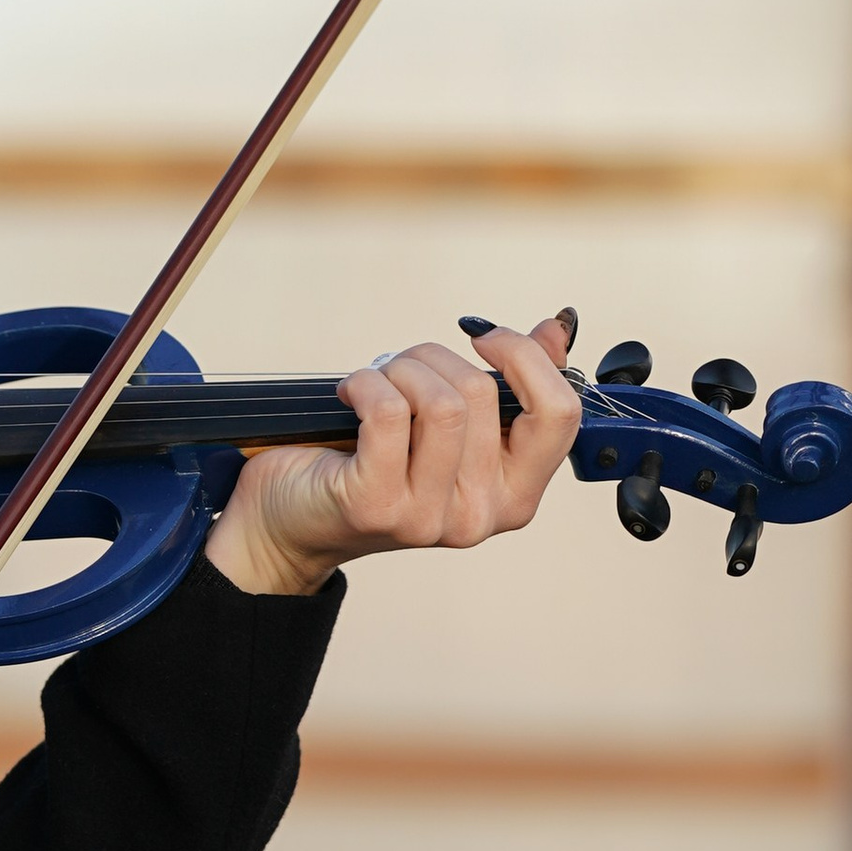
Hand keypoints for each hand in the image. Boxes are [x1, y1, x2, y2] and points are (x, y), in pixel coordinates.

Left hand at [204, 311, 581, 600]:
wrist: (292, 521)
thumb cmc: (374, 465)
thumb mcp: (452, 427)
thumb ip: (511, 387)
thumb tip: (554, 329)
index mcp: (515, 497)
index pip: (560, 414)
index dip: (526, 357)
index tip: (485, 337)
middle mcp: (480, 517)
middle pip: (483, 393)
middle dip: (434, 358)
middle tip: (399, 368)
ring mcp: (429, 518)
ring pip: (441, 400)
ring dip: (400, 368)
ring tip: (374, 381)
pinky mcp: (377, 505)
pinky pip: (388, 412)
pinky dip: (366, 383)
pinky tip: (350, 392)